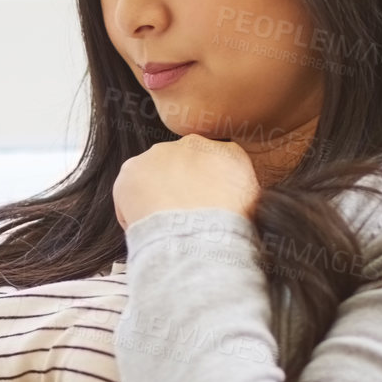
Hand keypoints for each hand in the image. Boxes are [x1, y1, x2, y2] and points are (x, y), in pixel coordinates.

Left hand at [112, 134, 260, 231]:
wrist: (198, 237)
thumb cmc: (229, 228)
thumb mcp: (253, 204)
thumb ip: (237, 188)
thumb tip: (227, 196)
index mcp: (227, 151)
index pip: (213, 162)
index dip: (206, 185)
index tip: (203, 204)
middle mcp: (192, 144)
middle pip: (181, 164)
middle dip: (178, 185)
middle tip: (180, 215)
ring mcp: (159, 154)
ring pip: (153, 174)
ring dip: (154, 194)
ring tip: (162, 223)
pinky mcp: (132, 169)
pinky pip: (129, 191)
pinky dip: (131, 208)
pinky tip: (145, 225)